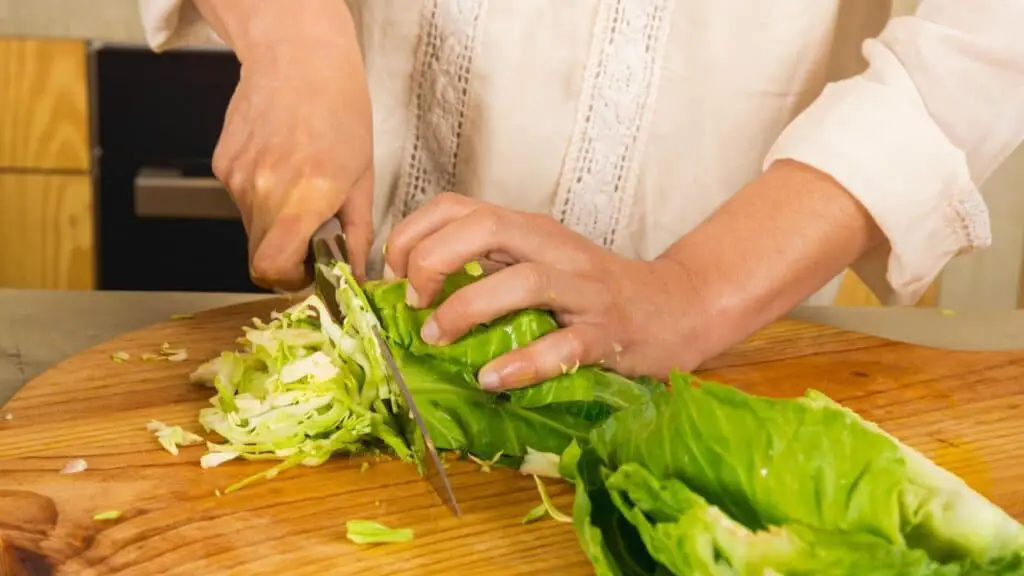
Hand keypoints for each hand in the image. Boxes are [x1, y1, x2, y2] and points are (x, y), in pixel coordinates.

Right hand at [206, 2, 373, 289]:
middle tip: (311, 233)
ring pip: (250, 226)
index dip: (288, 280)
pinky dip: (260, 195)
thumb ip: (357, 232)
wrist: (298, 57)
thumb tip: (357, 272)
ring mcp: (237, 178)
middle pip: (260, 254)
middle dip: (286, 254)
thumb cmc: (339, 108)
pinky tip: (282, 163)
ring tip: (300, 184)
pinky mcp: (223, 164)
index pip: (272, 268)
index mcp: (304, 199)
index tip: (307, 271)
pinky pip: (240, 198)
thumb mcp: (363, 177)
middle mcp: (263, 192)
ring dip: (274, 221)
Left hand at [383, 194, 713, 389]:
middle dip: (433, 261)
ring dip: (468, 309)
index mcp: (529, 230)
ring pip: (523, 281)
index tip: (395, 274)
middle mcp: (554, 249)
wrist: (676, 306)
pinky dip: (523, 363)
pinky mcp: (609, 332)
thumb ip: (486, 267)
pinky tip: (493, 378)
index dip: (413, 234)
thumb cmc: (593, 291)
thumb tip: (413, 290)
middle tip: (415, 302)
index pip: (457, 206)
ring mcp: (584, 289)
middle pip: (484, 228)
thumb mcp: (536, 262)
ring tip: (438, 339)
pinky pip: (564, 344)